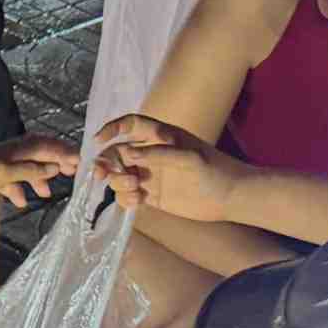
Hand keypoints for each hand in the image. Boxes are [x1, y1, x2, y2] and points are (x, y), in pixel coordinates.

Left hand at [0, 135, 78, 214]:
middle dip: (53, 163)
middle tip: (70, 174)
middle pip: (35, 156)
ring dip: (37, 180)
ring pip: (23, 171)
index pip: (42, 145)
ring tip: (47, 194)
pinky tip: (22, 203)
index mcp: (10, 149)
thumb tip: (54, 167)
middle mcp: (5, 156)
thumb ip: (28, 170)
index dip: (61, 151)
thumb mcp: (2, 173)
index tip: (78, 161)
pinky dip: (18, 192)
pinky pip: (9, 185)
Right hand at [93, 115, 245, 222]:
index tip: (98, 141)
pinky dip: (126, 199)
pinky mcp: (152, 195)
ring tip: (136, 190)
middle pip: (117, 154)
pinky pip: (128, 195)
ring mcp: (150, 175)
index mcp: (161, 136)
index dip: (112, 129)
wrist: (230, 197)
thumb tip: (127, 154)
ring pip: (120, 176)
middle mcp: (152, 154)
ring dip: (119, 183)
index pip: (130, 125)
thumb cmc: (214, 170)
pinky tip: (137, 203)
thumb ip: (158, 155)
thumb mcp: (189, 158)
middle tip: (103, 176)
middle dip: (107, 164)